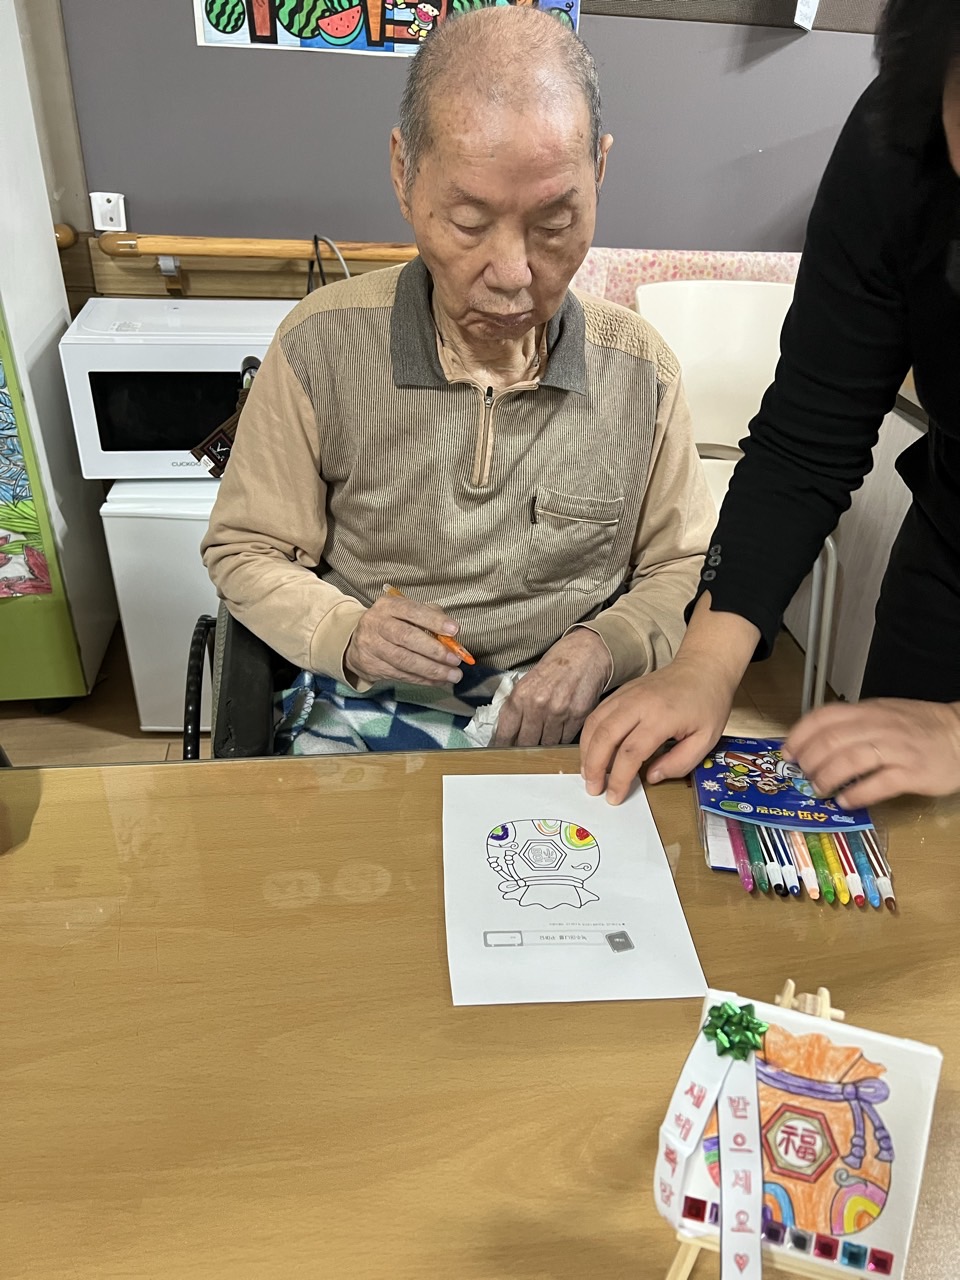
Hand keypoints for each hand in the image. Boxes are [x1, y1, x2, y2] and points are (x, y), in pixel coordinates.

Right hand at [345, 595, 463, 686]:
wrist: (357, 642)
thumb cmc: (391, 624)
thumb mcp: (406, 612)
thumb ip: (430, 617)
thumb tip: (452, 635)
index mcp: (388, 606)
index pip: (412, 610)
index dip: (434, 621)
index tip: (454, 630)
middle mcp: (377, 624)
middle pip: (406, 637)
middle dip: (434, 650)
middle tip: (455, 659)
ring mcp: (372, 647)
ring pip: (404, 661)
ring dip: (432, 670)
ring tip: (453, 674)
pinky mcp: (372, 667)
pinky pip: (402, 675)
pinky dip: (424, 679)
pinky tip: (439, 680)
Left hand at [493, 629, 611, 747]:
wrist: (586, 652)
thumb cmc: (556, 665)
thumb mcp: (528, 680)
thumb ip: (518, 705)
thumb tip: (508, 733)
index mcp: (520, 695)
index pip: (506, 732)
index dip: (502, 746)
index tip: (500, 753)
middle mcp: (538, 705)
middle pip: (526, 743)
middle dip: (523, 749)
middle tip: (524, 750)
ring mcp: (559, 712)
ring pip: (546, 745)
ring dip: (544, 745)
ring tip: (545, 738)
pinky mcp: (578, 716)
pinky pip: (565, 740)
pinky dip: (562, 739)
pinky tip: (561, 731)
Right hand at [579, 653, 737, 804]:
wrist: (703, 667)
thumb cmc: (708, 703)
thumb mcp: (706, 739)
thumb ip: (679, 763)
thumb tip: (650, 777)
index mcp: (661, 717)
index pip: (631, 752)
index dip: (619, 778)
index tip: (614, 797)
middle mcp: (638, 703)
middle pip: (605, 736)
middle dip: (595, 766)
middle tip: (593, 788)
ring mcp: (627, 695)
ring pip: (596, 723)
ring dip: (587, 751)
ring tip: (588, 773)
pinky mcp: (622, 691)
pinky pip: (598, 713)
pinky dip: (590, 734)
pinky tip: (592, 750)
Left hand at [783, 698, 959, 807]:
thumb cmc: (917, 727)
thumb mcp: (882, 715)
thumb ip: (852, 725)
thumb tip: (815, 744)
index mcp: (867, 711)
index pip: (824, 717)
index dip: (800, 736)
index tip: (788, 753)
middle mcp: (879, 727)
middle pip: (832, 740)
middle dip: (810, 760)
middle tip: (803, 776)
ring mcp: (896, 749)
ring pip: (850, 760)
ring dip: (828, 777)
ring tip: (820, 790)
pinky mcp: (912, 772)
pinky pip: (879, 783)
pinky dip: (857, 794)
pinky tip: (846, 802)